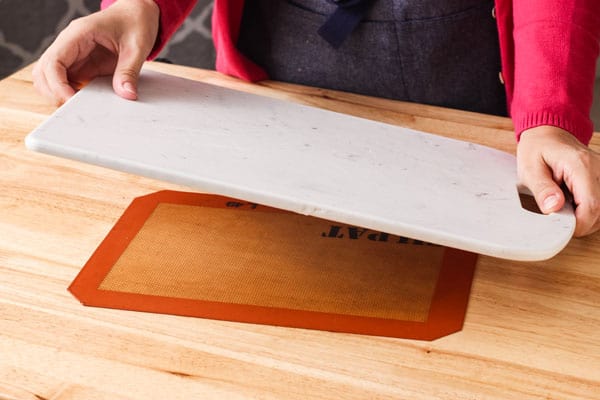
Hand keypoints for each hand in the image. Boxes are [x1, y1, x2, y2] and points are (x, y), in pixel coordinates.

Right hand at [32, 0, 158, 103]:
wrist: (137, 15)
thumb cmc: (134, 23)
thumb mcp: (137, 47)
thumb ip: (129, 71)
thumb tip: (126, 94)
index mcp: (78, 34)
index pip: (53, 61)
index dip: (57, 84)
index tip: (71, 100)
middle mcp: (69, 45)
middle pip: (43, 72)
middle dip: (53, 92)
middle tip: (75, 107)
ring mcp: (73, 56)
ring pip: (49, 78)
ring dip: (58, 93)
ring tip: (80, 105)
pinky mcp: (81, 65)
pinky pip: (66, 81)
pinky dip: (70, 93)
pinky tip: (86, 101)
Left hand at [517, 125, 599, 236]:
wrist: (547, 134)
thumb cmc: (537, 149)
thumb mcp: (530, 169)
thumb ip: (542, 189)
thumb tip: (553, 207)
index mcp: (580, 165)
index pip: (591, 205)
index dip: (579, 225)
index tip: (563, 231)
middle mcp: (598, 168)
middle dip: (582, 223)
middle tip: (559, 220)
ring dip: (586, 216)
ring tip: (565, 208)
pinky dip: (589, 209)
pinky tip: (573, 204)